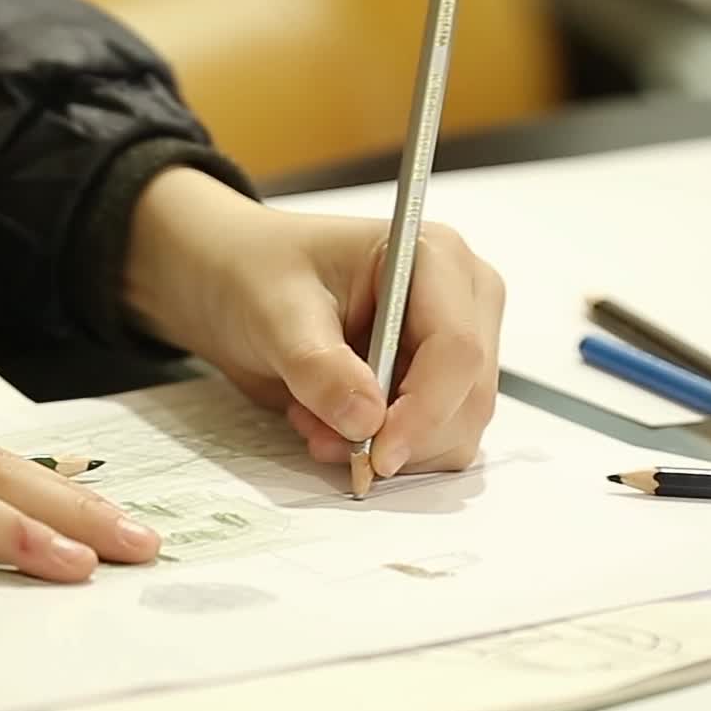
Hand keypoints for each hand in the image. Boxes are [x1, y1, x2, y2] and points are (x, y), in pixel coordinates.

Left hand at [126, 168, 503, 477]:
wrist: (241, 285)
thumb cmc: (260, 275)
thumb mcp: (275, 314)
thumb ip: (320, 367)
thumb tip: (367, 419)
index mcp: (436, 257)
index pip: (458, 349)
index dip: (424, 411)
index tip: (377, 454)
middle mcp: (463, 300)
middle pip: (469, 397)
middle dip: (401, 436)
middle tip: (324, 437)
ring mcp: (457, 345)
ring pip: (457, 430)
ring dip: (387, 447)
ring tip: (317, 420)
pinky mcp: (440, 384)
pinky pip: (434, 442)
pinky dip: (384, 450)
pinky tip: (333, 423)